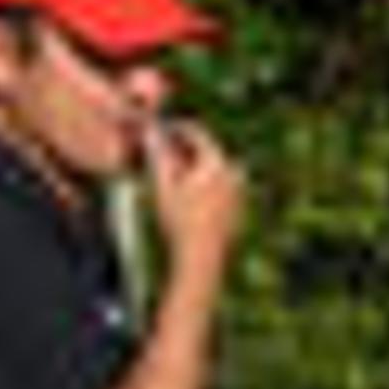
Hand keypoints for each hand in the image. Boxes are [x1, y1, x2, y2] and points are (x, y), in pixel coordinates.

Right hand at [145, 113, 247, 274]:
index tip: (161, 129)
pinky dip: (203, 186)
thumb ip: (157, 155)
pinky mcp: (238, 207)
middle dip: (184, 150)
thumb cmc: (179, 223)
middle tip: (163, 153)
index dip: (177, 129)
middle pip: (206, 152)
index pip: (198, 134)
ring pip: (212, 171)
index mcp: (217, 162)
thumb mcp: (162, 186)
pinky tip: (185, 199)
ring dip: (193, 169)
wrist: (200, 259)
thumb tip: (149, 132)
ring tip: (171, 178)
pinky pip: (219, 188)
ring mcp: (239, 190)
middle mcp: (234, 172)